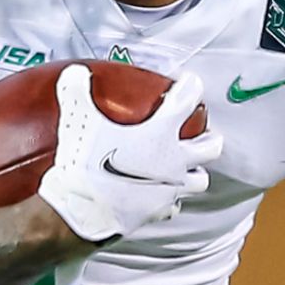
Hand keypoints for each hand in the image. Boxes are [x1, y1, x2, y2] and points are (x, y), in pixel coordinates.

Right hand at [36, 66, 221, 242]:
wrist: (83, 210)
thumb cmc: (86, 164)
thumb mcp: (77, 120)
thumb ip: (76, 92)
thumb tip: (74, 73)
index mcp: (160, 134)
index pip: (186, 102)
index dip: (191, 87)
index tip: (191, 82)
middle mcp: (174, 161)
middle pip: (210, 148)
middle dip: (211, 138)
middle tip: (206, 133)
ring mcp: (170, 189)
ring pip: (199, 181)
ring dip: (196, 173)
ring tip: (189, 168)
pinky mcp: (158, 212)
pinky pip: (173, 207)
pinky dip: (170, 200)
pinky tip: (162, 197)